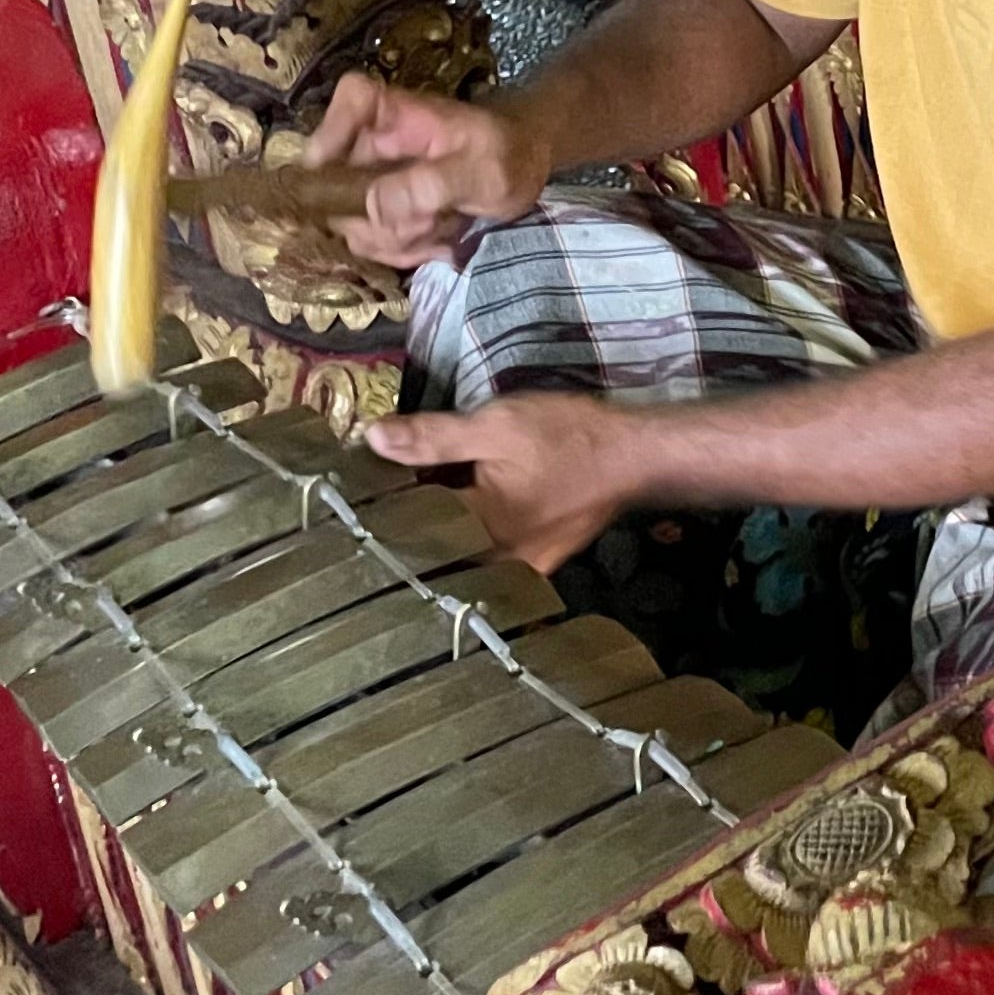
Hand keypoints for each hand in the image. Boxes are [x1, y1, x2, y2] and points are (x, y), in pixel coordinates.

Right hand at [304, 73, 552, 267]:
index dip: (331, 133)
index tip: (337, 174)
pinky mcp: (379, 208)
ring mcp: (372, 177)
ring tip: (441, 231)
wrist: (523, 172)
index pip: (350, 99)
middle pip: (336, 182)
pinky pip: (370, 240)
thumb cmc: (508, 157)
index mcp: (397, 112)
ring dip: (397, 240)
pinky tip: (436, 243)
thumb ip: (431, 185)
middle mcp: (374, 141)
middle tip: (428, 223)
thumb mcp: (482, 172)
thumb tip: (375, 207)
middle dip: (379, 219)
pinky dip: (404, 250)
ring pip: (352, 221)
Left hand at [364, 395, 630, 571]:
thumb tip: (373, 439)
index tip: (356, 487)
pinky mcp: (535, 559)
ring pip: (459, 551)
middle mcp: (496, 562)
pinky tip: (459, 504)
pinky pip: (487, 550)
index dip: (379, 506)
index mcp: (479, 533)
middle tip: (374, 492)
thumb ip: (432, 438)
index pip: (407, 529)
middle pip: (432, 548)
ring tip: (408, 495)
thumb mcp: (496, 426)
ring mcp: (519, 567)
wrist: (637, 455)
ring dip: (436, 526)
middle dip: (404, 521)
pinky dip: (468, 530)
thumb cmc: (570, 439)